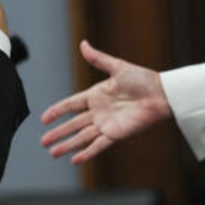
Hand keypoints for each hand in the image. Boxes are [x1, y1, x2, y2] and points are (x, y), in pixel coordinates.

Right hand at [40, 40, 171, 162]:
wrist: (161, 94)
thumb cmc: (142, 79)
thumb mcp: (117, 67)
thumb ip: (98, 58)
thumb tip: (83, 44)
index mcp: (96, 95)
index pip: (71, 105)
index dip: (57, 111)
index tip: (44, 119)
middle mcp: (98, 111)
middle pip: (73, 124)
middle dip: (58, 133)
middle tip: (43, 141)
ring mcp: (106, 124)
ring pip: (82, 137)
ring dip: (68, 145)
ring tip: (53, 153)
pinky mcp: (116, 134)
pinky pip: (99, 145)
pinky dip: (87, 152)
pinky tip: (76, 159)